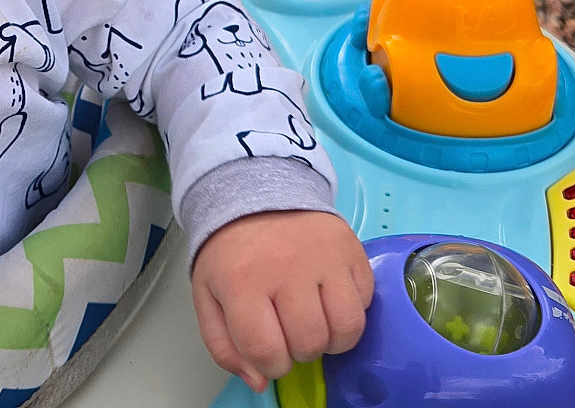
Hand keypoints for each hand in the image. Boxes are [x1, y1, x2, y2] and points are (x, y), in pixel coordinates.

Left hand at [191, 210, 372, 392]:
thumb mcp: (208, 294)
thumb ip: (224, 345)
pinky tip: (328, 293)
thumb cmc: (230, 250)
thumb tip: (259, 381)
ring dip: (331, 337)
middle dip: (299, 349)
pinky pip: (365, 300)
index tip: (268, 350)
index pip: (267, 351)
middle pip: (310, 343)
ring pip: (347, 329)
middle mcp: (286, 266)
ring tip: (313, 319)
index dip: (270, 364)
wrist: (253, 192)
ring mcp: (323, 255)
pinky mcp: (350, 247)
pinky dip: (351, 307)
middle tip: (288, 328)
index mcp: (242, 280)